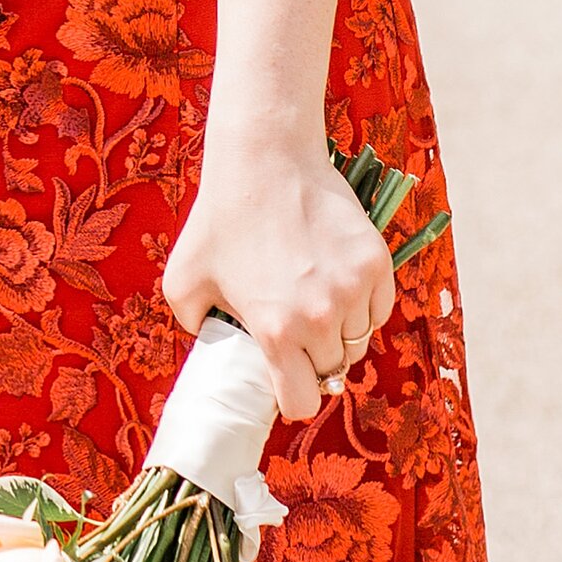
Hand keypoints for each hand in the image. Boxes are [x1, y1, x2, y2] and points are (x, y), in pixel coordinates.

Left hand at [161, 132, 392, 423]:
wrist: (265, 159)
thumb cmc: (221, 217)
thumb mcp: (183, 279)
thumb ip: (194, 325)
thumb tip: (212, 347)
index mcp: (275, 331)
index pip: (301, 402)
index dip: (292, 396)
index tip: (286, 380)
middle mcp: (320, 318)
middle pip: (332, 370)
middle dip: (313, 359)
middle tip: (295, 331)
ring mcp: (353, 290)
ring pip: (359, 340)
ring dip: (340, 332)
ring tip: (314, 302)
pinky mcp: (376, 262)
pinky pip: (378, 308)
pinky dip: (363, 305)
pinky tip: (337, 282)